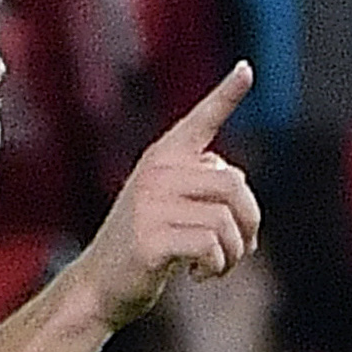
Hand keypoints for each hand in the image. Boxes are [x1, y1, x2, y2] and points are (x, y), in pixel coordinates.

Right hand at [65, 62, 261, 328]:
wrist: (101, 283)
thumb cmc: (147, 245)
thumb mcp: (171, 206)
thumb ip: (201, 186)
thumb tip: (236, 176)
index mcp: (163, 158)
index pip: (201, 120)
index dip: (226, 95)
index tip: (247, 68)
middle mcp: (156, 172)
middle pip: (234, 185)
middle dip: (250, 222)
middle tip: (243, 247)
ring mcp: (150, 204)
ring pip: (226, 221)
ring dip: (234, 253)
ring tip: (218, 265)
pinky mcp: (150, 239)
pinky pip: (210, 246)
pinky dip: (217, 267)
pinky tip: (200, 275)